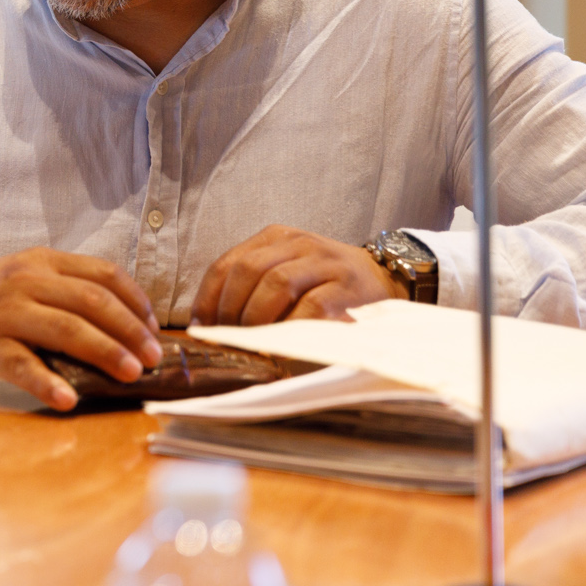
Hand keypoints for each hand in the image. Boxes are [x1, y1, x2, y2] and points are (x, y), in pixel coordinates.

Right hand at [0, 247, 162, 411]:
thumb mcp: (25, 278)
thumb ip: (66, 290)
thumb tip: (126, 325)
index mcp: (42, 262)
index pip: (103, 275)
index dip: (136, 302)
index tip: (154, 328)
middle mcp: (26, 281)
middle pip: (92, 302)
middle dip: (130, 331)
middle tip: (153, 358)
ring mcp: (5, 313)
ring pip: (66, 330)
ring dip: (105, 352)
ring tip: (130, 374)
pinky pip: (22, 365)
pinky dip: (47, 382)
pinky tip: (68, 399)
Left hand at [190, 225, 403, 325]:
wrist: (386, 279)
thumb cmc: (325, 283)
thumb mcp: (286, 271)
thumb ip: (253, 287)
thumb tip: (209, 324)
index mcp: (275, 237)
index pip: (227, 263)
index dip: (208, 297)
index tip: (200, 326)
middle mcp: (298, 243)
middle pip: (248, 270)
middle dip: (230, 309)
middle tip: (227, 339)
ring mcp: (325, 262)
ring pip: (276, 283)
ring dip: (257, 319)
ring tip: (251, 344)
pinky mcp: (347, 287)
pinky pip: (310, 306)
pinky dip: (289, 329)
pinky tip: (280, 347)